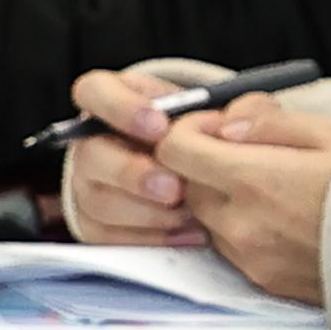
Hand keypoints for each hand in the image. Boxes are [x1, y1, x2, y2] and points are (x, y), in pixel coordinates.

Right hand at [58, 54, 227, 246]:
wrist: (209, 177)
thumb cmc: (214, 137)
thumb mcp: (233, 115)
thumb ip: (243, 109)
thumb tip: (232, 127)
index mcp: (116, 101)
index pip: (94, 91)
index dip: (120, 108)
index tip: (162, 128)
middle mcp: (93, 142)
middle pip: (88, 154)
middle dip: (132, 174)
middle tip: (174, 188)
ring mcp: (89, 185)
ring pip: (97, 200)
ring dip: (146, 211)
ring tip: (190, 214)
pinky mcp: (94, 225)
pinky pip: (108, 237)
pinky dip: (150, 238)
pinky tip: (188, 234)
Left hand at [149, 89, 330, 301]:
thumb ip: (272, 123)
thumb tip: (232, 122)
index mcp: (254, 180)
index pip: (175, 151)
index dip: (190, 130)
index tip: (222, 127)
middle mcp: (243, 225)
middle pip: (186, 188)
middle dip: (208, 166)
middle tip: (254, 154)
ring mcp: (253, 259)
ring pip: (209, 221)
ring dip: (228, 201)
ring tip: (281, 190)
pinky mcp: (269, 283)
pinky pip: (235, 250)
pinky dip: (248, 231)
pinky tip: (291, 220)